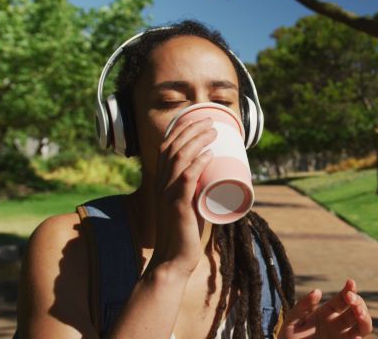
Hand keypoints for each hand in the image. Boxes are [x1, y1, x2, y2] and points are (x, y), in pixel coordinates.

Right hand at [148, 117, 215, 275]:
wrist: (174, 259)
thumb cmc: (184, 232)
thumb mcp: (189, 203)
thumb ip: (197, 189)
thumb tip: (217, 175)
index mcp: (162, 181)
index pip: (167, 146)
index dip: (182, 129)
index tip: (200, 119)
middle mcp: (161, 184)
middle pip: (173, 147)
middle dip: (192, 129)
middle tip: (211, 122)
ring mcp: (168, 195)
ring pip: (180, 159)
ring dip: (197, 141)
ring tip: (213, 132)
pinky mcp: (178, 207)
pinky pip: (185, 180)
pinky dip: (197, 164)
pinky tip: (208, 154)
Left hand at [280, 279, 372, 338]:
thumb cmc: (289, 338)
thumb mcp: (292, 320)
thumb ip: (302, 306)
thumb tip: (317, 291)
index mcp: (327, 312)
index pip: (343, 298)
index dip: (349, 289)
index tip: (350, 282)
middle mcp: (338, 324)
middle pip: (357, 310)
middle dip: (358, 302)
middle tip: (351, 299)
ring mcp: (342, 337)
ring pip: (363, 326)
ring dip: (365, 318)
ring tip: (359, 313)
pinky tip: (356, 338)